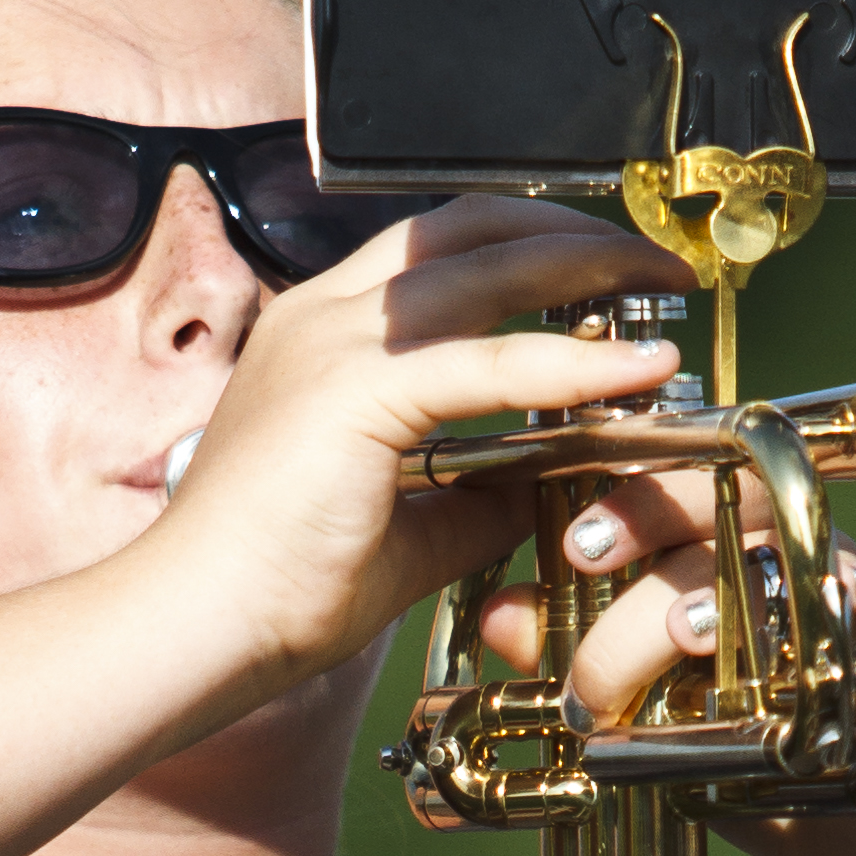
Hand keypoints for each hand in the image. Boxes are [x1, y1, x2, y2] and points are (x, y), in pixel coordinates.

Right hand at [155, 195, 693, 699]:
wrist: (193, 629)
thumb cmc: (273, 591)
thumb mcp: (404, 529)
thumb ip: (479, 494)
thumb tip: (556, 480)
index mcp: (320, 335)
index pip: (436, 251)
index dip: (527, 245)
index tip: (601, 273)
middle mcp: (324, 317)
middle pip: (468, 226)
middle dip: (572, 232)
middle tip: (654, 266)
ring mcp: (334, 343)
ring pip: (486, 264)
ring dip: (589, 266)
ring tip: (662, 289)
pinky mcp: (355, 392)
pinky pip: (492, 360)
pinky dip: (576, 360)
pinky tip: (638, 369)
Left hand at [484, 462, 855, 855]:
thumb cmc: (761, 781)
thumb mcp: (658, 732)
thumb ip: (585, 669)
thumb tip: (500, 617)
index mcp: (731, 567)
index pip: (679, 495)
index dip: (626, 493)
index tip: (569, 540)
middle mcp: (797, 564)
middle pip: (735, 501)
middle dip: (657, 525)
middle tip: (593, 572)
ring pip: (811, 545)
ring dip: (743, 578)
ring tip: (685, 632)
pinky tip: (844, 605)